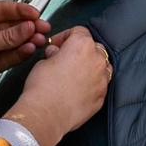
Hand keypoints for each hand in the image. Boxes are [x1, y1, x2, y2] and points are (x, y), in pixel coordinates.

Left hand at [0, 1, 51, 109]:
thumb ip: (6, 37)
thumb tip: (30, 26)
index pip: (2, 10)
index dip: (21, 11)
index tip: (37, 14)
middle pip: (10, 25)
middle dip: (27, 27)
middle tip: (45, 28)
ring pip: (11, 42)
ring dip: (26, 41)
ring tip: (41, 40)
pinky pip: (8, 57)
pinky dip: (19, 53)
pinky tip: (30, 49)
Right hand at [3, 27, 110, 145]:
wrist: (46, 114)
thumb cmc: (42, 86)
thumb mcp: (43, 62)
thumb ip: (54, 55)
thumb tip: (57, 54)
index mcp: (82, 46)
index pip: (79, 31)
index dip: (65, 36)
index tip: (56, 44)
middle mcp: (97, 60)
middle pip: (93, 48)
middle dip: (80, 51)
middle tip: (64, 58)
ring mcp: (102, 80)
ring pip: (101, 67)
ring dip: (89, 67)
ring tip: (73, 75)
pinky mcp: (101, 98)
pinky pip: (99, 86)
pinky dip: (91, 85)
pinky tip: (76, 90)